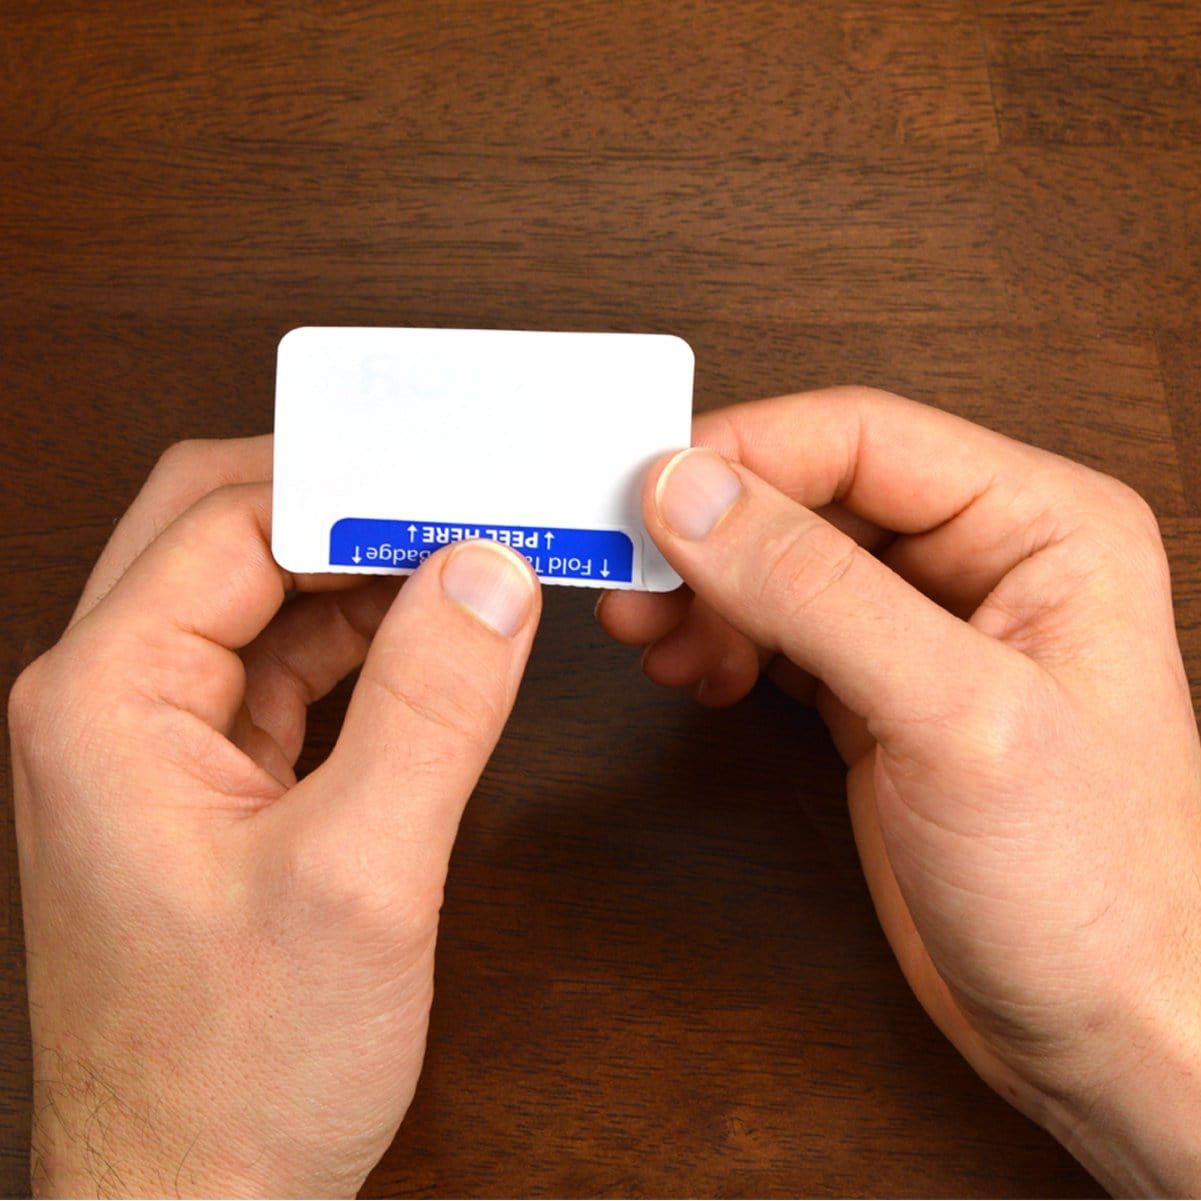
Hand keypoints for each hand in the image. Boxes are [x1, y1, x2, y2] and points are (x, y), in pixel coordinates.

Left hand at [9, 437, 540, 1197]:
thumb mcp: (359, 880)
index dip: (352, 484)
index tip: (457, 473)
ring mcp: (156, 740)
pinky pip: (282, 662)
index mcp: (105, 700)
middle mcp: (111, 702)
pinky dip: (359, 634)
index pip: (231, 519)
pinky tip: (429, 637)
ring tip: (466, 557)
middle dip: (345, 501)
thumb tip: (488, 574)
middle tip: (457, 495)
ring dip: (362, 566)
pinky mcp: (207, 777)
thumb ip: (431, 708)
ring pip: (259, 591)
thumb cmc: (234, 1074)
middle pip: (224, 529)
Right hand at [598, 388, 1200, 1194]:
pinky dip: (721, 639)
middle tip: (633, 575)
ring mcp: (924, 631)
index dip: (743, 456)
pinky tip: (696, 668)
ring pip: (782, 560)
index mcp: (1041, 527)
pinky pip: (776, 629)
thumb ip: (817, 592)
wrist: (1099, 1029)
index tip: (647, 494)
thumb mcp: (954, 719)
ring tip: (655, 631)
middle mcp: (984, 564)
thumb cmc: (1092, 888)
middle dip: (710, 531)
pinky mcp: (877, 695)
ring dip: (706, 587)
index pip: (860, 437)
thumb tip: (692, 495)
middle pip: (809, 494)